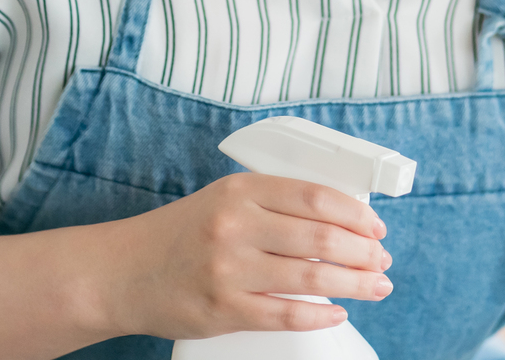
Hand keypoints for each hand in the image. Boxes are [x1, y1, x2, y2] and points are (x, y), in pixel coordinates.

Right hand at [97, 174, 393, 339]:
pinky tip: (337, 313)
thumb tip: (339, 220)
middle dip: (364, 252)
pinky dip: (320, 315)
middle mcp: (236, 225)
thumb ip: (273, 204)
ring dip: (355, 284)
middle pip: (322, 237)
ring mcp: (229, 269)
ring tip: (376, 287)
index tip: (376, 228)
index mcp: (241, 190)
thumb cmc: (180, 235)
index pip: (316, 196)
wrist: (122, 272)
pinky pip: (286, 314)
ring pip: (312, 277)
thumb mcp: (224, 200)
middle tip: (382, 261)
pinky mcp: (224, 309)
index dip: (356, 215)